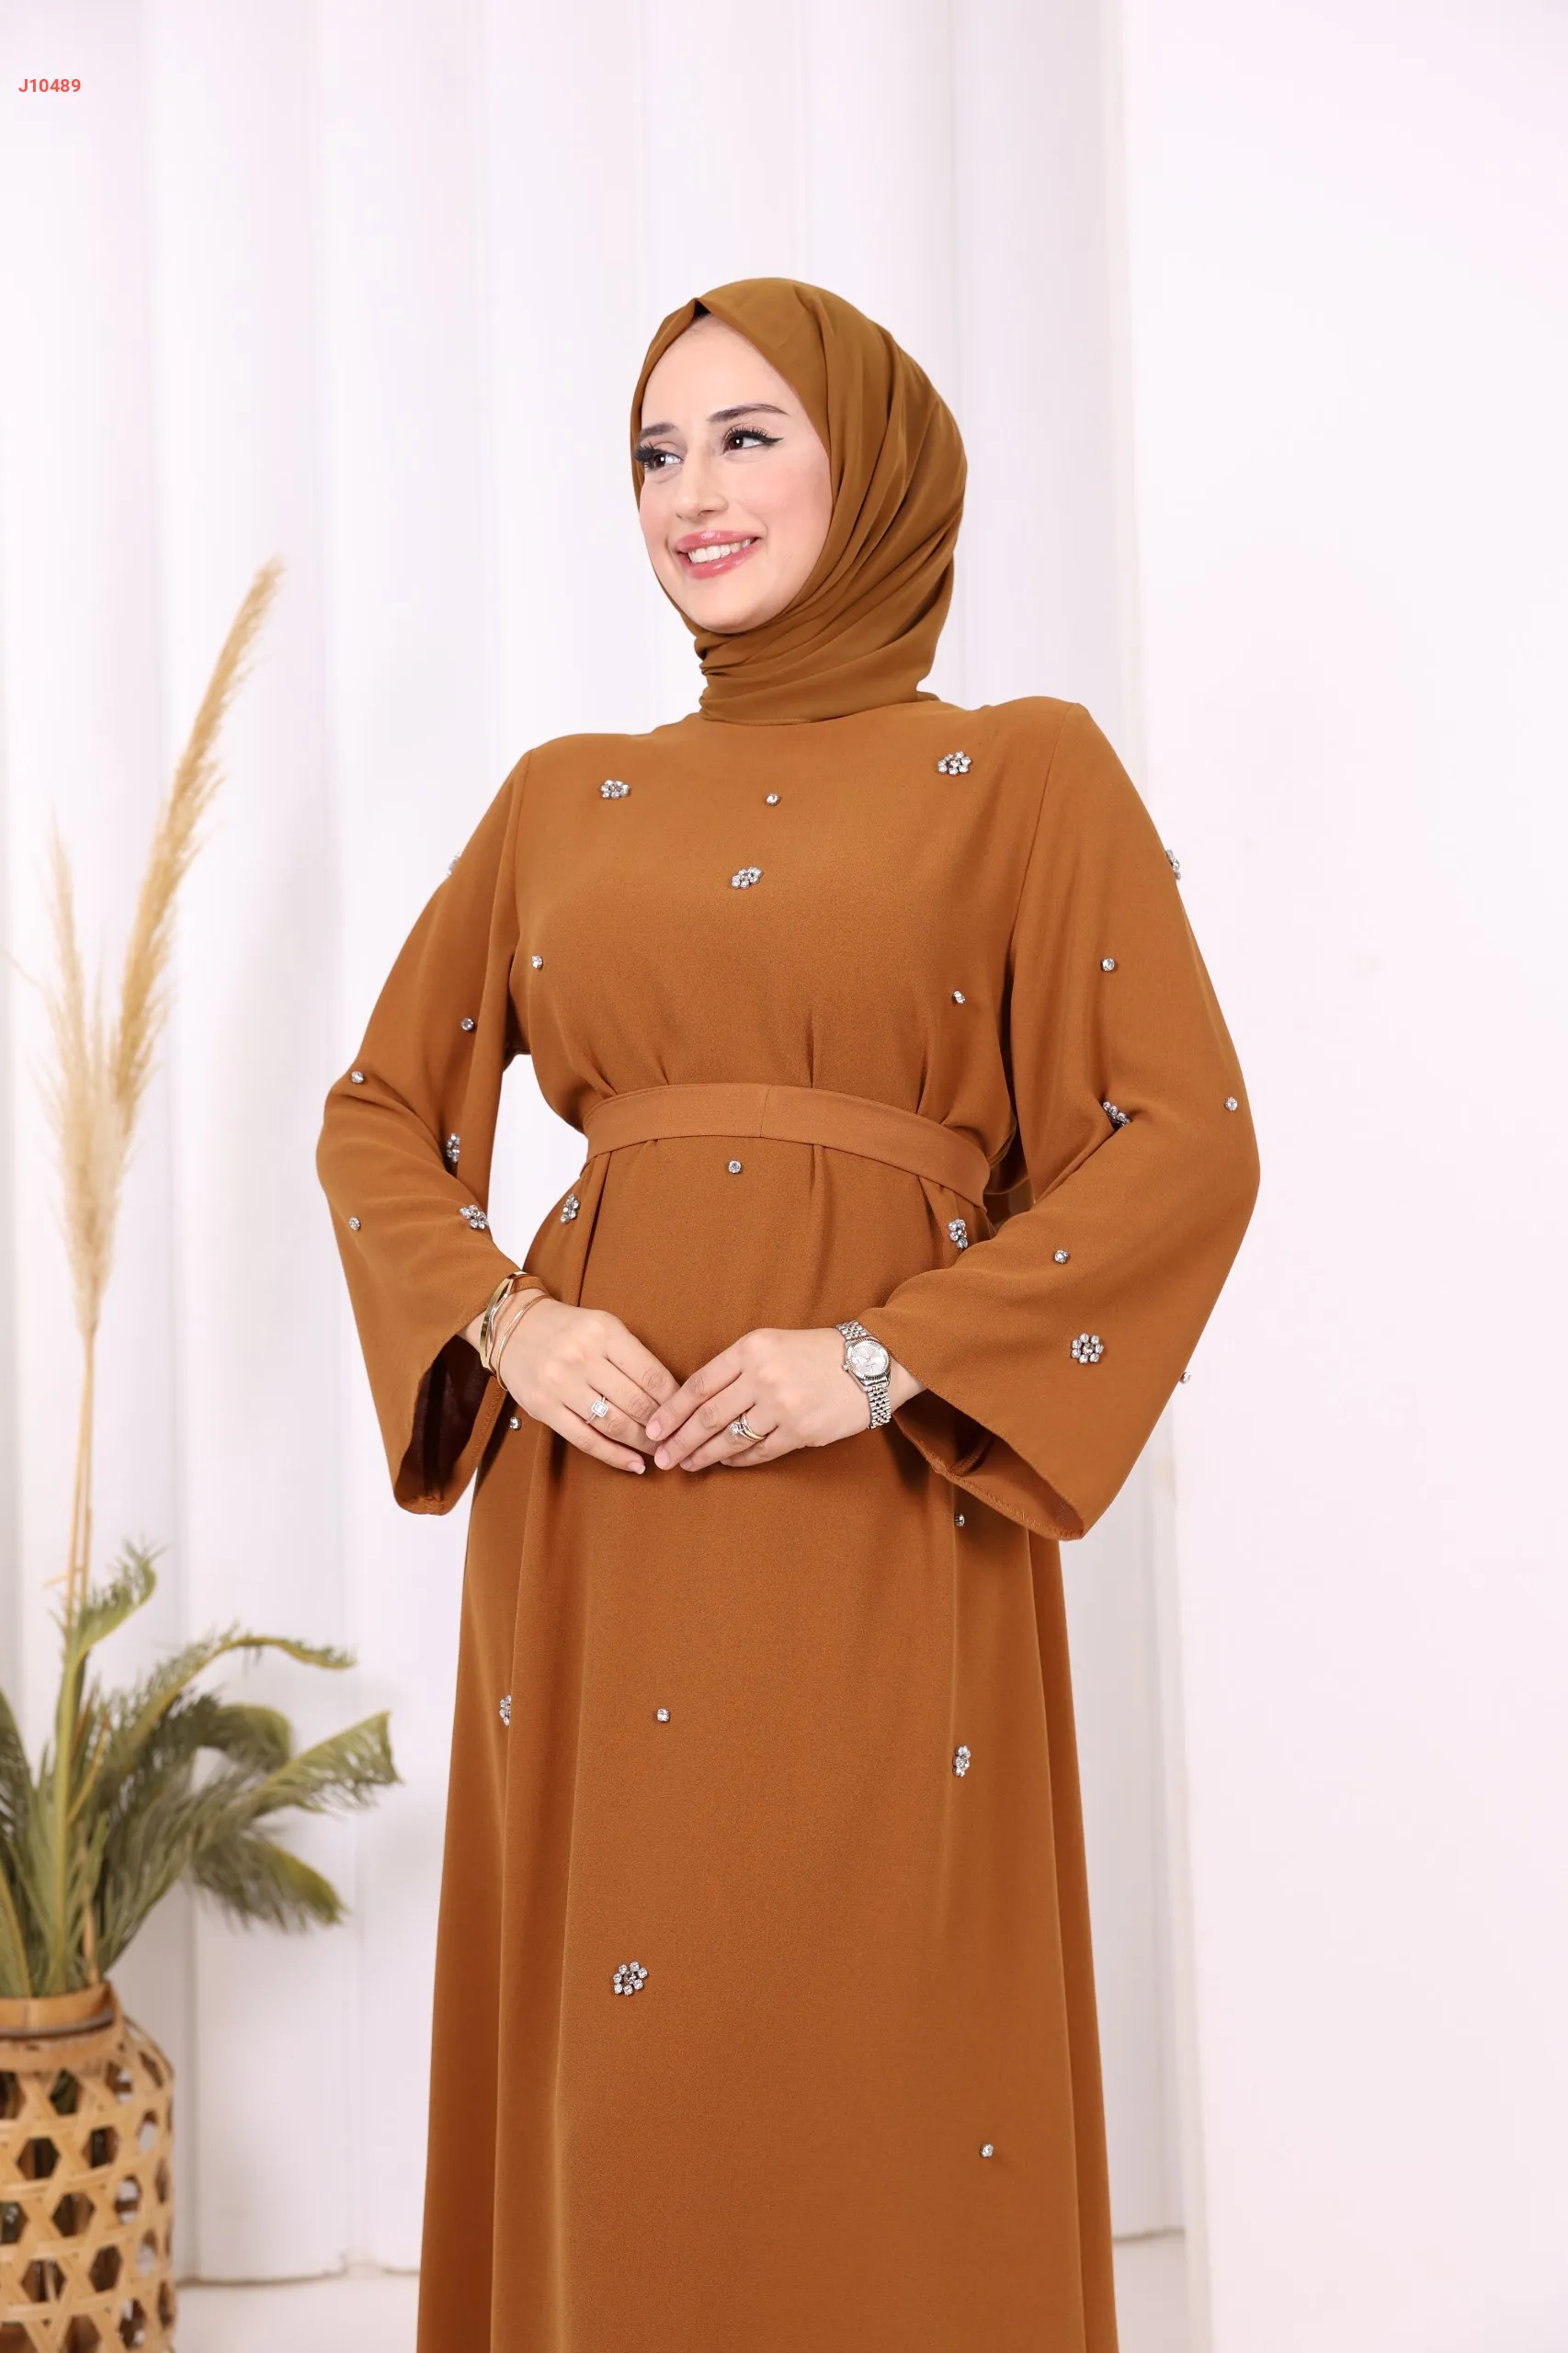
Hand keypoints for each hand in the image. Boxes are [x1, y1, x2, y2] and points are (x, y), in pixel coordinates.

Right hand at [486, 1297, 678, 1474]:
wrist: (514, 1327)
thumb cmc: (569, 1329)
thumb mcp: (604, 1326)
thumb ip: (633, 1356)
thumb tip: (670, 1397)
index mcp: (605, 1332)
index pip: (651, 1373)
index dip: (674, 1401)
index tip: (685, 1414)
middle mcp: (582, 1356)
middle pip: (636, 1402)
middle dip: (662, 1427)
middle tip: (676, 1439)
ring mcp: (560, 1383)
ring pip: (613, 1424)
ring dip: (641, 1444)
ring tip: (657, 1451)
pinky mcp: (543, 1408)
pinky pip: (585, 1439)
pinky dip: (614, 1456)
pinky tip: (632, 1463)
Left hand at [643, 1327, 923, 1471]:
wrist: (870, 1363)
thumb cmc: (814, 1353)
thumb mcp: (770, 1344)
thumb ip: (734, 1368)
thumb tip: (694, 1402)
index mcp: (751, 1350)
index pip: (698, 1385)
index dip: (671, 1412)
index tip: (652, 1429)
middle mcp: (763, 1376)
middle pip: (708, 1416)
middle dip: (679, 1440)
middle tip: (661, 1457)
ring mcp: (782, 1406)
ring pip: (730, 1438)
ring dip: (704, 1455)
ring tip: (686, 1464)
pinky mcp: (800, 1430)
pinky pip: (758, 1451)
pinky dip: (737, 1459)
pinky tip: (724, 1462)